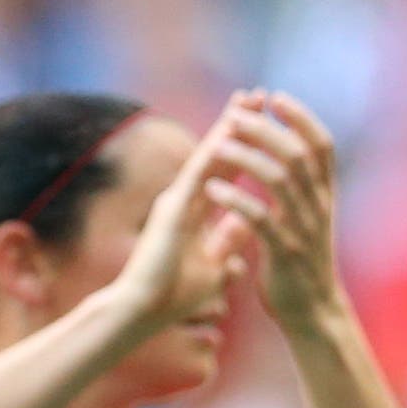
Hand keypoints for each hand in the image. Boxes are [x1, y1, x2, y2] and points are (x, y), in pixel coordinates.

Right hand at [109, 96, 261, 337]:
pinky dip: (217, 148)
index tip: (263, 123)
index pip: (225, 172)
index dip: (245, 147)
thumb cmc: (175, 297)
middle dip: (238, 125)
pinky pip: (199, 172)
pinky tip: (231, 126)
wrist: (143, 312)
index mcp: (194, 213)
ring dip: (229, 126)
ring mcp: (176, 201)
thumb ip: (227, 243)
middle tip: (257, 95)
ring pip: (209, 155)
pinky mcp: (172, 209)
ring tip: (248, 99)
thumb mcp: (213, 267)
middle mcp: (183, 200)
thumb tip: (246, 224)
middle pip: (217, 154)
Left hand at [212, 91, 345, 327]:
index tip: (275, 97)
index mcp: (324, 196)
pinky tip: (212, 190)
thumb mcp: (308, 222)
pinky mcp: (284, 253)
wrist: (313, 313)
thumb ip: (299, 192)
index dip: (301, 117)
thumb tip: (287, 161)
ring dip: (246, 158)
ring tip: (219, 144)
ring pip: (278, 181)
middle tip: (237, 113)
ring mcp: (303, 229)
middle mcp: (318, 206)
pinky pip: (259, 221)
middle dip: (266, 129)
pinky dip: (235, 202)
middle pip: (296, 154)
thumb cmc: (302, 266)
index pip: (321, 145)